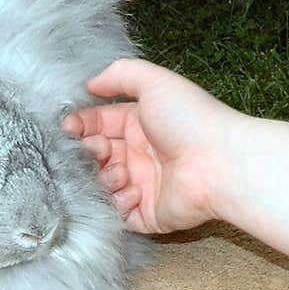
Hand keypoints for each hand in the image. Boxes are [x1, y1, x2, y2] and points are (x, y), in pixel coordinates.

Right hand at [62, 58, 237, 234]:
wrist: (220, 164)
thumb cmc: (190, 121)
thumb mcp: (154, 82)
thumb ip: (119, 75)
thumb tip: (89, 84)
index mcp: (140, 125)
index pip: (98, 124)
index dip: (80, 126)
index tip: (68, 127)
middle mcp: (140, 155)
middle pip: (95, 156)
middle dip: (88, 153)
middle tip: (96, 150)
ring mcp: (144, 186)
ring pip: (102, 185)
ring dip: (104, 178)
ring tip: (121, 172)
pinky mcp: (148, 215)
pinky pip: (118, 214)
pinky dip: (118, 203)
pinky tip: (135, 191)